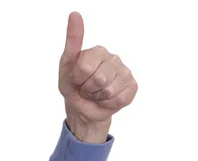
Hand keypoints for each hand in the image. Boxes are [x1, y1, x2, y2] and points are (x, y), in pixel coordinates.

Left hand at [58, 12, 137, 142]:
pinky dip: (108, 104)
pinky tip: (106, 100)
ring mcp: (125, 72)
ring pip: (109, 91)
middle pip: (99, 80)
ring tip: (95, 94)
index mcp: (97, 51)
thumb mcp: (66, 66)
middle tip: (87, 88)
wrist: (83, 108)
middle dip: (88, 90)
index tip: (76, 79)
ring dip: (98, 97)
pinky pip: (119, 99)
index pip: (84, 68)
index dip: (77, 80)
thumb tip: (75, 14)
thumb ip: (72, 42)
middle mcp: (113, 58)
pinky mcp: (132, 86)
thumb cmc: (73, 87)